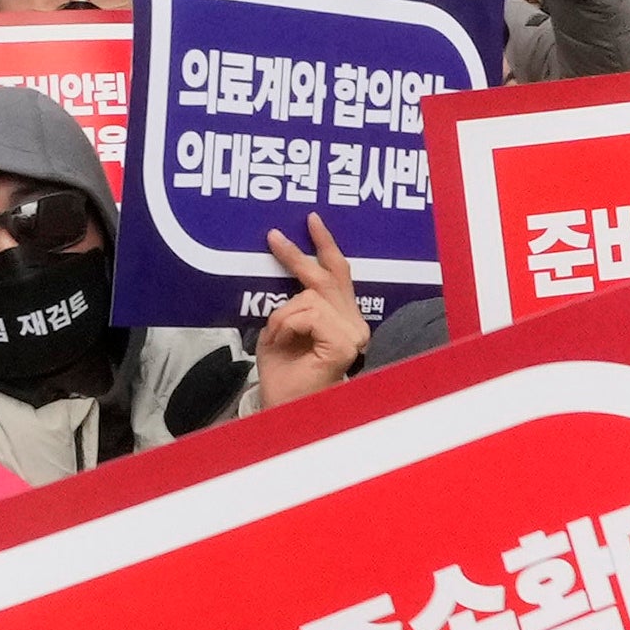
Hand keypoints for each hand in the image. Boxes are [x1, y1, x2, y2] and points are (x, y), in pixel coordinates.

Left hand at [250, 214, 368, 406]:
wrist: (285, 407)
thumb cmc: (283, 375)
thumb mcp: (283, 329)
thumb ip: (294, 302)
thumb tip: (289, 270)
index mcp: (345, 319)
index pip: (338, 275)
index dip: (325, 246)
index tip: (312, 221)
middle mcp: (355, 322)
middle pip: (330, 275)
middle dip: (301, 252)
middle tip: (274, 236)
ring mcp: (353, 332)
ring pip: (308, 296)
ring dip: (281, 315)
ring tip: (275, 338)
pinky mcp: (345, 341)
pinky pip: (306, 312)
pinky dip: (285, 324)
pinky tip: (281, 342)